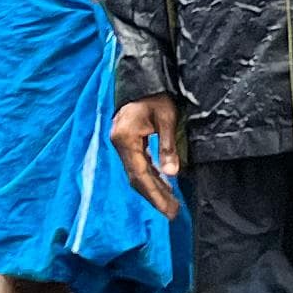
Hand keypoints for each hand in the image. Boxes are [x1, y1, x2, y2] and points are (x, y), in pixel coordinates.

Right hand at [110, 95, 184, 218]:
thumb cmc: (156, 96)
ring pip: (137, 173)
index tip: (169, 209)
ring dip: (154, 189)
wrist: (144, 79)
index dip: (155, 194)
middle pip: (136, 178)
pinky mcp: (128, 142)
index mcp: (125, 138)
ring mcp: (122, 143)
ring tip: (171, 204)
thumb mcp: (167, 118)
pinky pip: (139, 165)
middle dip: (155, 197)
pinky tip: (164, 185)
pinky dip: (151, 177)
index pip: (140, 174)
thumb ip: (167, 146)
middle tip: (172, 213)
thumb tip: (172, 174)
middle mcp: (119, 143)